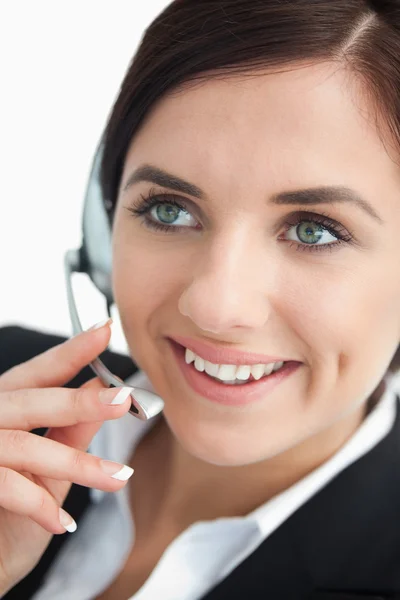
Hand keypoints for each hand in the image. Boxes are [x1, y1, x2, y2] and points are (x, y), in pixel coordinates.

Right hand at [0, 321, 133, 595]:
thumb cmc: (7, 519)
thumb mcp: (47, 470)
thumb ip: (69, 430)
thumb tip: (102, 387)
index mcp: (3, 408)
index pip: (38, 373)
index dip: (71, 352)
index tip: (105, 330)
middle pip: (31, 401)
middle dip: (79, 402)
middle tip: (124, 401)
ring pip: (25, 446)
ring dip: (78, 463)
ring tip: (119, 477)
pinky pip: (5, 485)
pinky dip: (38, 505)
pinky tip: (64, 523)